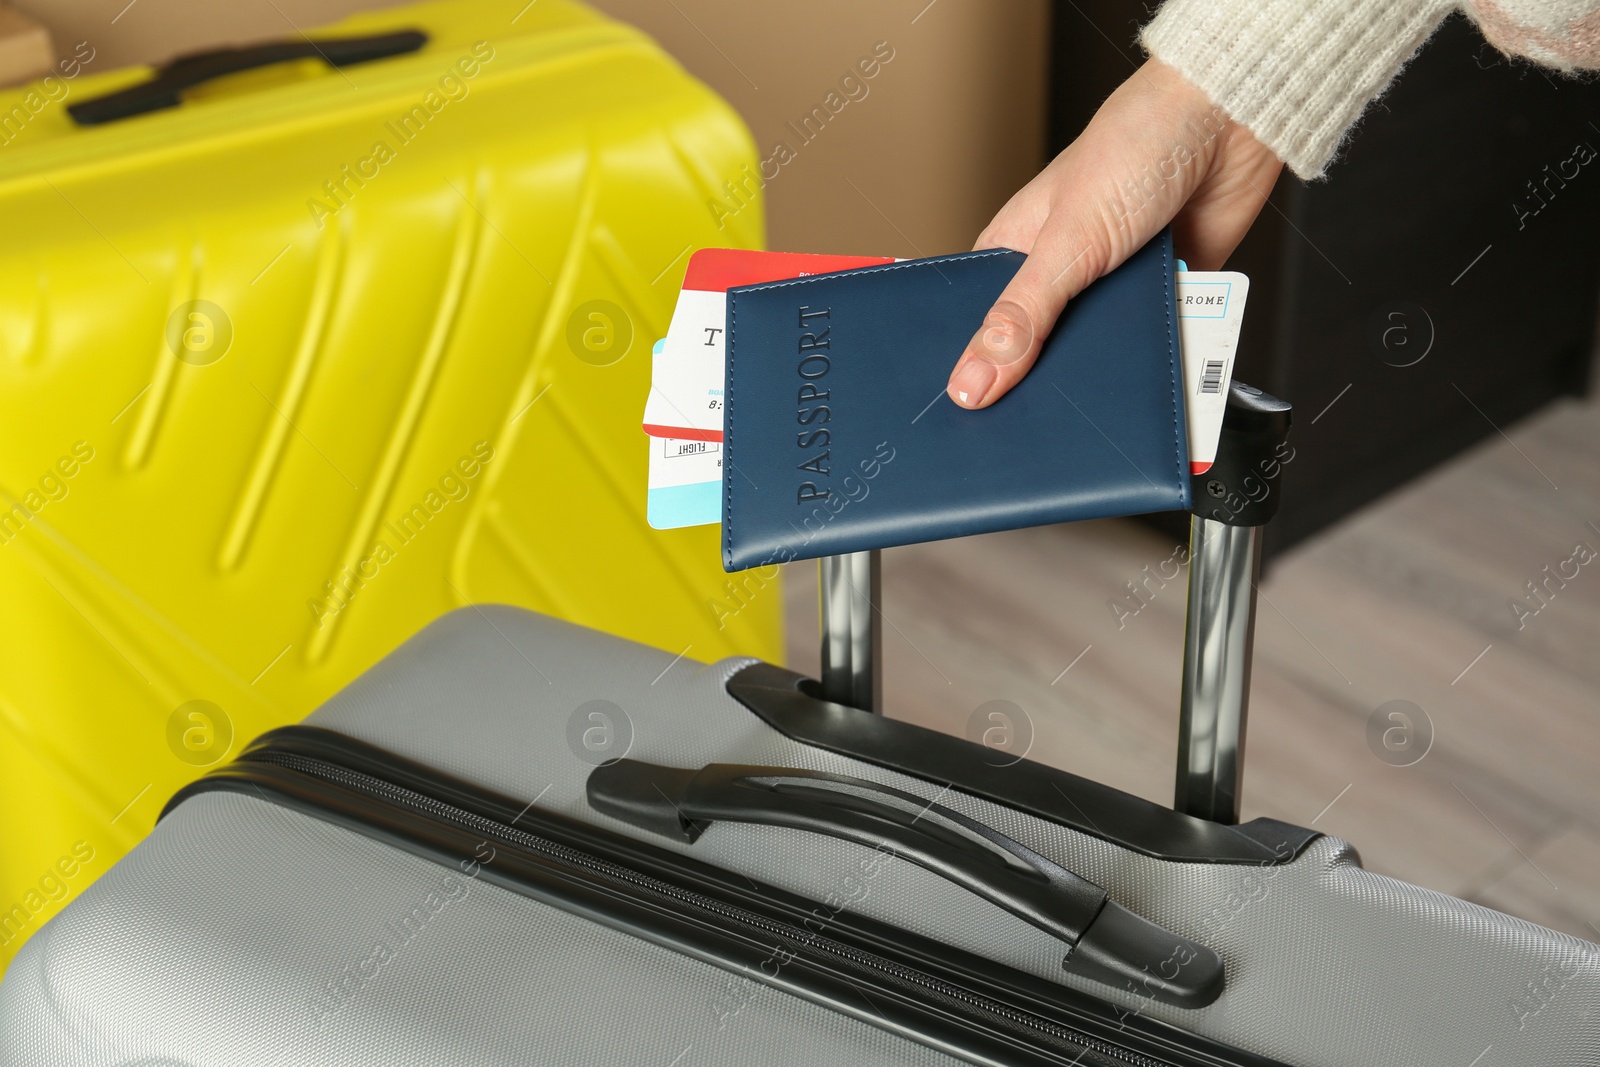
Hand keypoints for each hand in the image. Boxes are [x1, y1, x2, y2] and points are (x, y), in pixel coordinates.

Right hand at [945, 59, 1283, 408]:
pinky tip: (1152, 377)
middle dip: (1045, 382)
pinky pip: (1153, 346)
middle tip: (1042, 423)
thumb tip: (973, 382)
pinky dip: (1155, 359)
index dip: (976, 371)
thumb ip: (1023, 317)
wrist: (1229, 123)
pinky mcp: (1164, 295)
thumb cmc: (1137, 145)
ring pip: (1098, 354)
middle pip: (1039, 352)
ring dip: (1106, 371)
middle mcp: (1061, 272)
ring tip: (1099, 403)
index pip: (979, 327)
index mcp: (1015, 252)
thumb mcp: (1066, 242)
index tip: (972, 417)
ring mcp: (1113, 286)